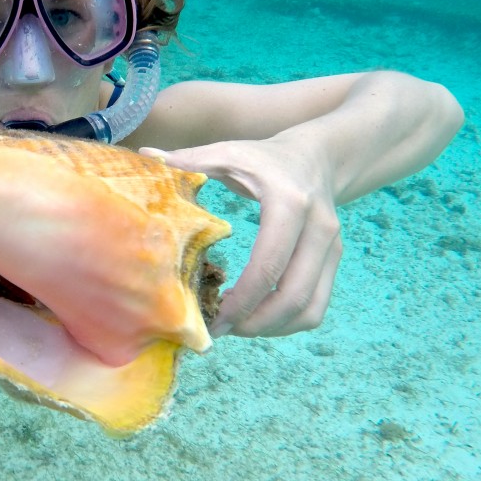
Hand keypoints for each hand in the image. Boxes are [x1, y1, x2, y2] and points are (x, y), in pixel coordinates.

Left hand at [141, 138, 342, 337]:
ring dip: (273, 327)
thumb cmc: (266, 158)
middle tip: (221, 329)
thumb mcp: (230, 152)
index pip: (268, 264)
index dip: (242, 299)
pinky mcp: (334, 260)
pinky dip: (288, 321)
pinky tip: (257, 314)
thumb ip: (191, 158)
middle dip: (255, 323)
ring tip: (237, 326)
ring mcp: (332, 248)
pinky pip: (317, 306)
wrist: (318, 157)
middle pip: (293, 296)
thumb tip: (146, 156)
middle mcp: (318, 229)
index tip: (213, 317)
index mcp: (290, 204)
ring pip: (309, 309)